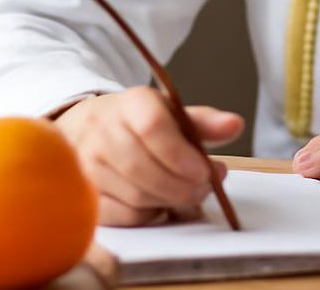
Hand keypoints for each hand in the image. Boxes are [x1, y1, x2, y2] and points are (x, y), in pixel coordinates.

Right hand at [51, 87, 244, 225]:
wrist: (87, 128)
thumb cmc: (138, 123)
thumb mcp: (170, 113)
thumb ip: (203, 122)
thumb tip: (235, 125)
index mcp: (130, 103)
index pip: (152, 127)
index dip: (180, 154)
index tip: (205, 170)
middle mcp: (101, 131)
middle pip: (142, 167)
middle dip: (181, 185)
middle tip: (204, 188)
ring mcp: (87, 164)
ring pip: (135, 195)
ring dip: (169, 201)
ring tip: (187, 193)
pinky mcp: (84, 194)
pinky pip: (123, 215)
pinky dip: (149, 214)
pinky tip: (160, 202)